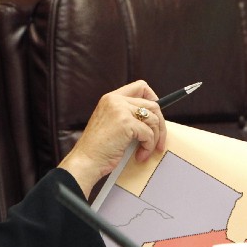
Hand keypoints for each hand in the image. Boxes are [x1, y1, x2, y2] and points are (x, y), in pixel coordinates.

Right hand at [57, 80, 166, 196]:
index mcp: (110, 98)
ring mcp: (121, 110)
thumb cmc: (97, 148)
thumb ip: (127, 115)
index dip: (152, 98)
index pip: (140, 86)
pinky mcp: (126, 124)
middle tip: (159, 141)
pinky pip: (149, 134)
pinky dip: (148, 147)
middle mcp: (116, 100)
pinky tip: (139, 155)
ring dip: (154, 139)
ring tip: (145, 151)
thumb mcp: (110, 123)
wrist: (86, 161)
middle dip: (160, 125)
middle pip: (152, 105)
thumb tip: (153, 119)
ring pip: (153, 120)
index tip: (156, 115)